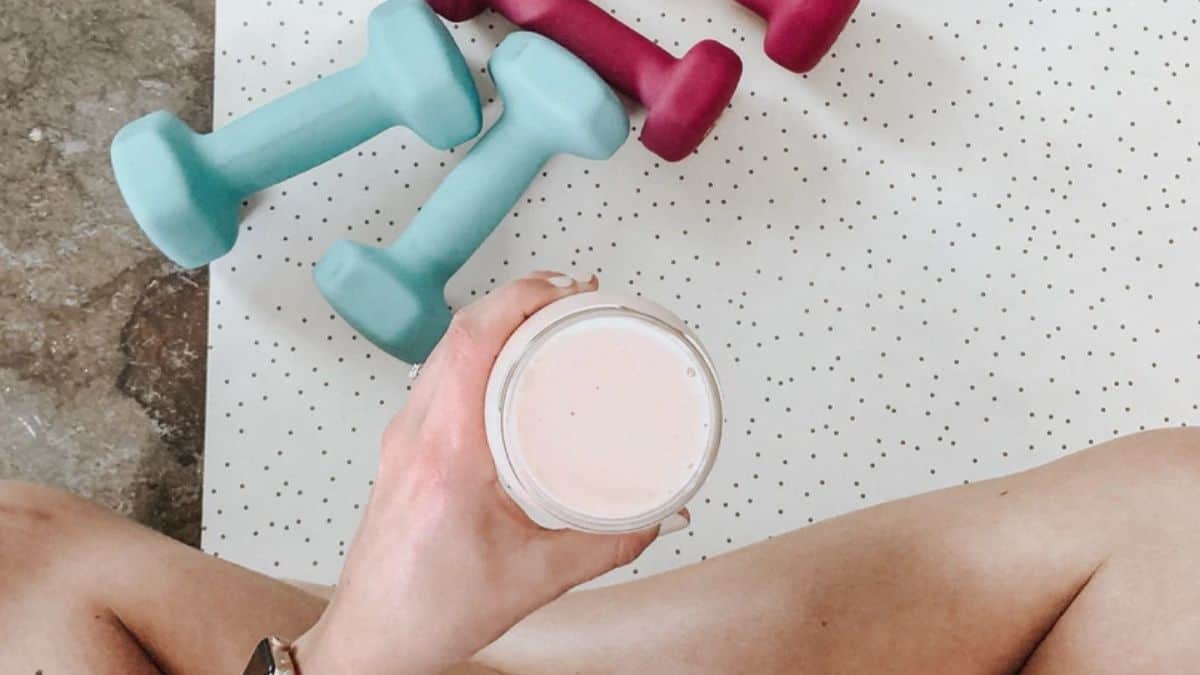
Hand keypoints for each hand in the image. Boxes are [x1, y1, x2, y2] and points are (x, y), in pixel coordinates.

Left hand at [292, 272, 678, 674]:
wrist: (374, 638)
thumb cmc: (426, 612)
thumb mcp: (535, 580)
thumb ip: (608, 545)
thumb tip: (658, 516)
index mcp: (445, 456)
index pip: (472, 343)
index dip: (520, 299)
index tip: (565, 291)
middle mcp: (415, 435)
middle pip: (459, 332)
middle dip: (518, 298)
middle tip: (571, 297)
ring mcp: (404, 437)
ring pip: (444, 348)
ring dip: (494, 320)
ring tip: (545, 317)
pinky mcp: (404, 446)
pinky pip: (438, 374)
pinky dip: (477, 351)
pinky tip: (507, 362)